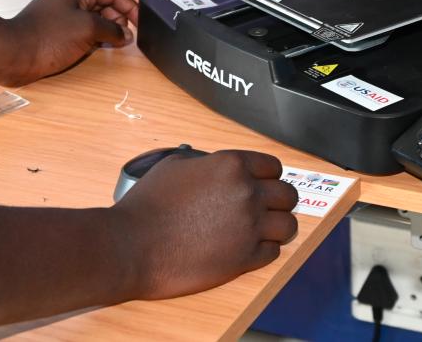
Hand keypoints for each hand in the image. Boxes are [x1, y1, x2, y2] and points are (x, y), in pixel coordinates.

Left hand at [0, 0, 138, 85]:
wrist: (13, 54)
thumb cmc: (46, 37)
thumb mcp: (88, 29)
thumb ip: (113, 29)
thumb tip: (125, 34)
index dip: (130, 8)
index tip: (140, 24)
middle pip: (105, 3)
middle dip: (118, 20)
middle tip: (126, 38)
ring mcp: (62, 11)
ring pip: (95, 16)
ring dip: (106, 29)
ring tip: (113, 44)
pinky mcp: (56, 26)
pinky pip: (83, 27)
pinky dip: (94, 36)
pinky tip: (97, 48)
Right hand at [115, 150, 299, 299]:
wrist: (132, 245)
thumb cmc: (147, 205)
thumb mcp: (176, 165)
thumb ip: (207, 163)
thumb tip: (216, 167)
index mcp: (232, 165)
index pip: (274, 166)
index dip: (268, 176)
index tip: (263, 184)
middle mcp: (247, 193)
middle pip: (288, 195)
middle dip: (278, 201)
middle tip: (265, 208)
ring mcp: (249, 227)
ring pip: (288, 225)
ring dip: (277, 227)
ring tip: (262, 231)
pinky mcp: (245, 259)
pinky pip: (273, 252)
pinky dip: (264, 250)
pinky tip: (247, 248)